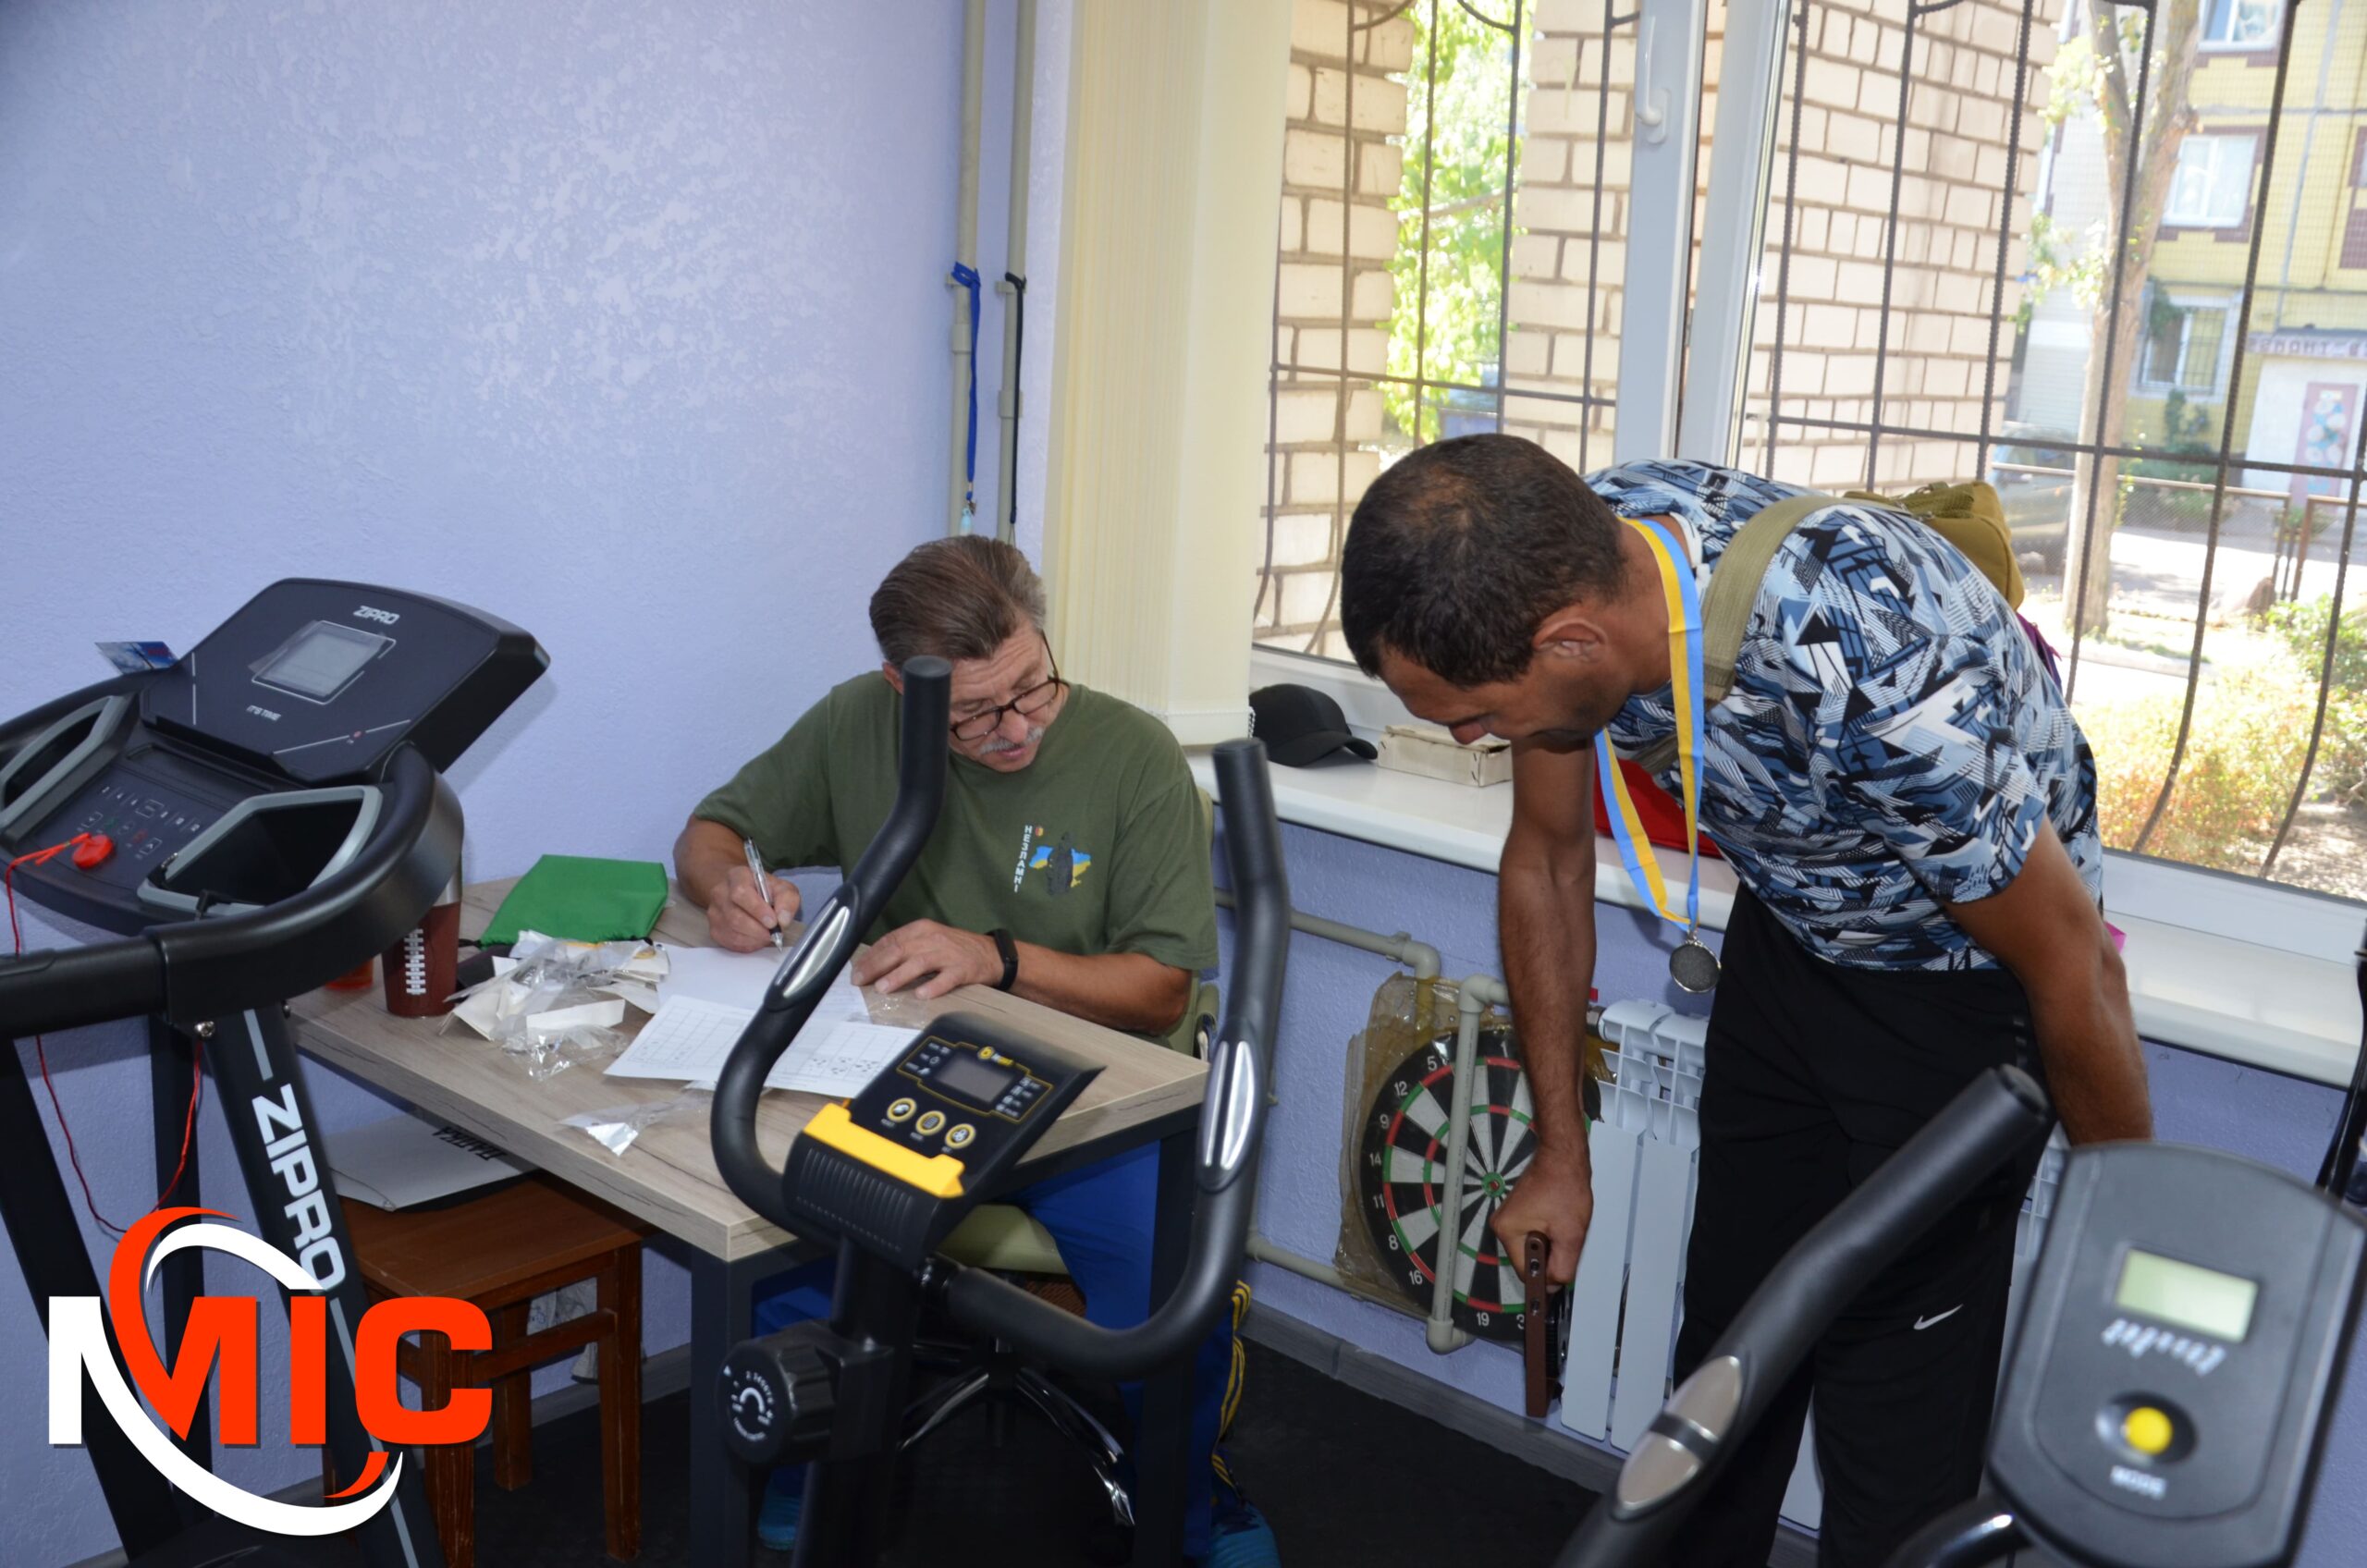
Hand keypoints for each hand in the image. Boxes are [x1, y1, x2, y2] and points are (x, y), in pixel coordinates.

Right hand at [706, 868, 800, 952]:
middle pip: (734, 916)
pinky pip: (730, 942)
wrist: (746, 894)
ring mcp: (714, 912)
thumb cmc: (765, 891)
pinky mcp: (714, 929)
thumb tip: (783, 920)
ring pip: (732, 931)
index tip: (773, 922)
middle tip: (773, 933)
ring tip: (766, 935)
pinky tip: (757, 939)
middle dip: (758, 929)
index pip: (741, 893)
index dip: (757, 910)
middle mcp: (720, 892)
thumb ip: (787, 900)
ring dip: (754, 938)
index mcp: (737, 876)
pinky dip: (747, 944)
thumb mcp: (782, 888)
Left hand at [850, 919, 1000, 998]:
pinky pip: (946, 978)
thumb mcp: (930, 939)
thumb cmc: (956, 948)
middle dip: (877, 965)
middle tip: (860, 980)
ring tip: (883, 987)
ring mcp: (949, 954)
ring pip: (919, 963)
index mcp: (922, 929)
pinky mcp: (963, 969)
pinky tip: (921, 994)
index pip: (891, 940)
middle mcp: (933, 939)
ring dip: (899, 975)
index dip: (871, 956)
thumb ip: (906, 947)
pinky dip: (933, 986)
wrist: (992, 954)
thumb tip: (875, 962)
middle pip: (900, 950)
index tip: (856, 969)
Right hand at [1493, 1143, 1593, 1288]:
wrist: (1563, 1158)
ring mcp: (1508, 1217)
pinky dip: (1547, 1233)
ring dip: (1549, 1243)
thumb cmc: (1564, 1186)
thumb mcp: (1570, 1235)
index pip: (1524, 1272)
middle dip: (1549, 1255)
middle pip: (1527, 1259)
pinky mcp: (1517, 1212)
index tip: (1560, 1270)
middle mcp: (1502, 1225)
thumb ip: (1562, 1267)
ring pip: (1531, 1247)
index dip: (1545, 1274)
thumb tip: (1553, 1286)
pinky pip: (1532, 1234)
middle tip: (1564, 1237)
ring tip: (1561, 1224)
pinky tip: (1557, 1219)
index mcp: (1508, 1231)